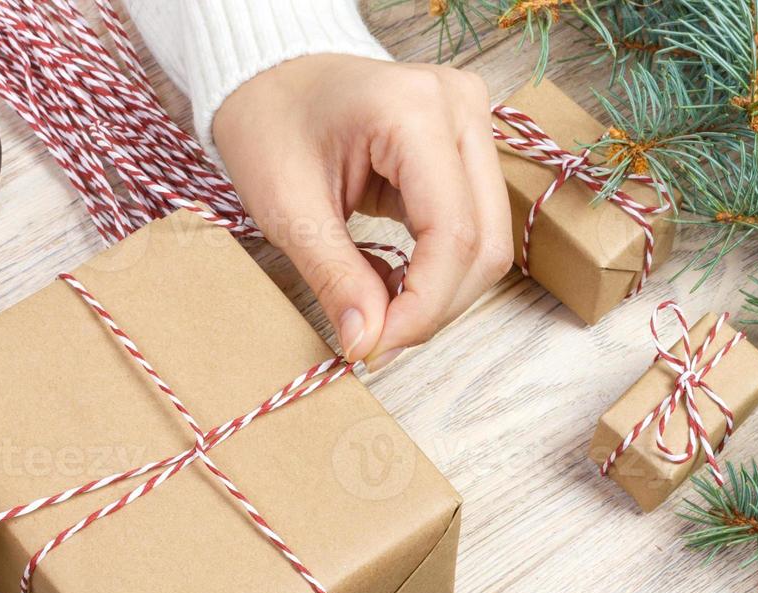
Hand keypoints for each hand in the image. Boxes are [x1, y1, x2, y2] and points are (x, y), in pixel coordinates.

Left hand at [212, 54, 511, 368]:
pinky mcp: (467, 145)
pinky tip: (394, 284)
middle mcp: (460, 108)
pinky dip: (438, 269)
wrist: (269, 79)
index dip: (423, 305)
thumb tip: (368, 343)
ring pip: (488, 241)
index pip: (453, 232)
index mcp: (414, 110)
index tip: (377, 349)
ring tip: (381, 313)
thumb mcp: (288, 210)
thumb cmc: (268, 126)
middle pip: (484, 242)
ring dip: (440, 293)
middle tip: (377, 342)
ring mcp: (472, 123)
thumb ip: (336, 278)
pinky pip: (473, 226)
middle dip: (434, 306)